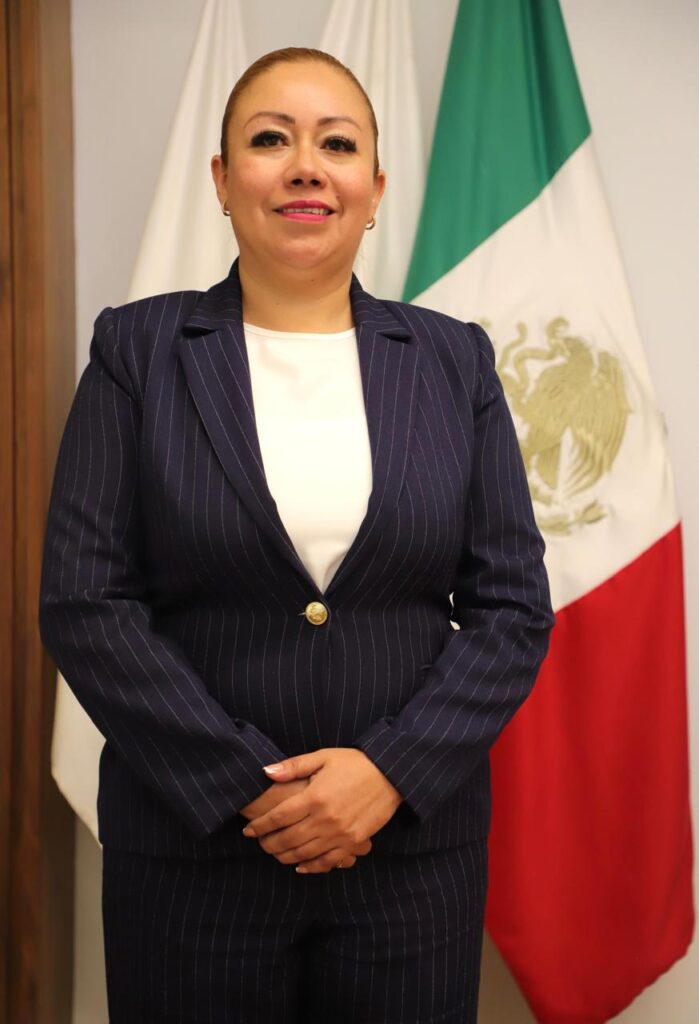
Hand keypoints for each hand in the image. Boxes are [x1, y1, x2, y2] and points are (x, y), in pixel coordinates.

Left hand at [241, 748, 402, 872]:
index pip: (278, 817)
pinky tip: (300, 866)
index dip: (260, 826)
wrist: (390, 773)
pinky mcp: (353, 842)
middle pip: (287, 839)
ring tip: (274, 853)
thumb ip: (293, 766)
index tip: (249, 829)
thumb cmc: (354, 762)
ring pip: (304, 853)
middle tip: (259, 843)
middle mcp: (325, 818)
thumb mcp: (323, 757)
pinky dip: (311, 867)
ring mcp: (340, 833)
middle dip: (268, 843)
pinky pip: (327, 861)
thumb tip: (266, 772)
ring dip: (285, 856)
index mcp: (314, 796)